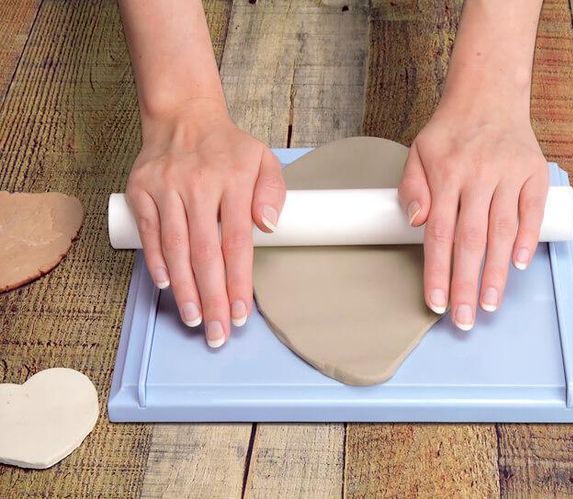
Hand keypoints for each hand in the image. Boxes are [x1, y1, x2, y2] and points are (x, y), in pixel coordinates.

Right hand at [126, 98, 284, 347]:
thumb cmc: (228, 148)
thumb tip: (270, 227)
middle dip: (212, 298)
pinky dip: (157, 261)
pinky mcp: (141, 190)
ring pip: (176, 248)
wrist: (183, 116)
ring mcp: (166, 188)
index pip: (236, 242)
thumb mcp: (263, 159)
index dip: (238, 282)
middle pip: (205, 253)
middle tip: (218, 332)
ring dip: (184, 289)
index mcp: (233, 181)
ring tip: (195, 319)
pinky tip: (167, 286)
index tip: (241, 313)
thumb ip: (273, 192)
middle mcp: (198, 186)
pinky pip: (149, 233)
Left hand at [398, 108, 547, 330]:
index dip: (437, 272)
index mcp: (445, 174)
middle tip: (464, 319)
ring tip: (490, 304)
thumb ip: (411, 187)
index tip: (436, 303)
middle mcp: (477, 176)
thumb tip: (418, 223)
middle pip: (470, 240)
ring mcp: (507, 174)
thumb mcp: (418, 151)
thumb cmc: (450, 132)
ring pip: (501, 231)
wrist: (489, 94)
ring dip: (496, 271)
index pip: (438, 234)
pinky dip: (526, 237)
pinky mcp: (533, 172)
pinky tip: (518, 265)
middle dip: (466, 284)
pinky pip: (531, 210)